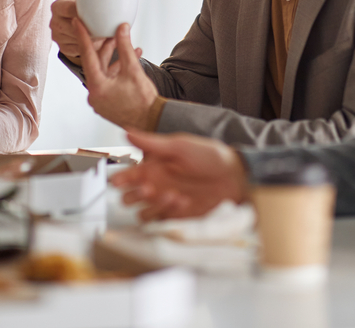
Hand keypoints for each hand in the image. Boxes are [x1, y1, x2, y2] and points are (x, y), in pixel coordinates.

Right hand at [50, 0, 102, 63]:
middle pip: (73, 27)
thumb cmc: (83, 9)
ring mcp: (56, 36)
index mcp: (57, 6)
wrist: (79, 22)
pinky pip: (77, 50)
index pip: (69, 9)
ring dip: (90, 40)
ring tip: (103, 37)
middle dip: (89, 29)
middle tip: (104, 30)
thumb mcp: (86, 0)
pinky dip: (87, 47)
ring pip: (76, 39)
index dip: (82, 13)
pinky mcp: (62, 48)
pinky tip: (96, 43)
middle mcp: (54, 22)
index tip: (96, 16)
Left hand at [75, 20, 157, 129]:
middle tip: (107, 31)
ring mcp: (100, 100)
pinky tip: (128, 61)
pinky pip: (108, 82)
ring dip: (112, 58)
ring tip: (122, 44)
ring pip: (102, 72)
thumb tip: (122, 29)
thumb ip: (125, 47)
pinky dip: (115, 71)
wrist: (153, 121)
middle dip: (103, 47)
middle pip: (95, 64)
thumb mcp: (133, 69)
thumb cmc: (143, 101)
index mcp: (97, 86)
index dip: (82, 37)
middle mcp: (94, 94)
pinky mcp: (107, 103)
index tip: (77, 23)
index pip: (86, 55)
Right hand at [111, 130, 248, 220]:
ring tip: (171, 195)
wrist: (235, 176)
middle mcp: (155, 186)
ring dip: (152, 206)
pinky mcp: (177, 217)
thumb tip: (127, 133)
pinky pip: (162, 221)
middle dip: (133, 195)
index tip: (120, 181)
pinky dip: (168, 213)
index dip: (119, 180)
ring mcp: (165, 203)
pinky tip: (183, 200)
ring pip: (142, 213)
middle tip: (148, 188)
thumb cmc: (210, 156)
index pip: (125, 177)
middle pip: (128, 198)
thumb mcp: (180, 145)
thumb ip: (152, 143)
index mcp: (152, 167)